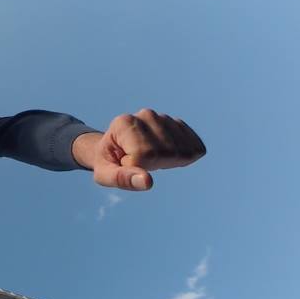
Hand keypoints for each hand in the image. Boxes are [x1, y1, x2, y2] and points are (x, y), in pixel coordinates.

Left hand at [89, 108, 205, 190]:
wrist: (112, 148)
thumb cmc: (107, 163)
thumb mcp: (105, 174)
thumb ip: (123, 179)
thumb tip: (148, 182)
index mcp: (124, 124)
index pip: (144, 155)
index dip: (135, 167)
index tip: (123, 161)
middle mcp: (145, 115)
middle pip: (166, 153)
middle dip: (153, 165)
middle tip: (137, 161)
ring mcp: (163, 118)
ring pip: (181, 152)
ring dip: (167, 162)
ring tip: (148, 157)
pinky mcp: (177, 124)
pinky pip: (194, 147)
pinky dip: (183, 158)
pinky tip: (165, 154)